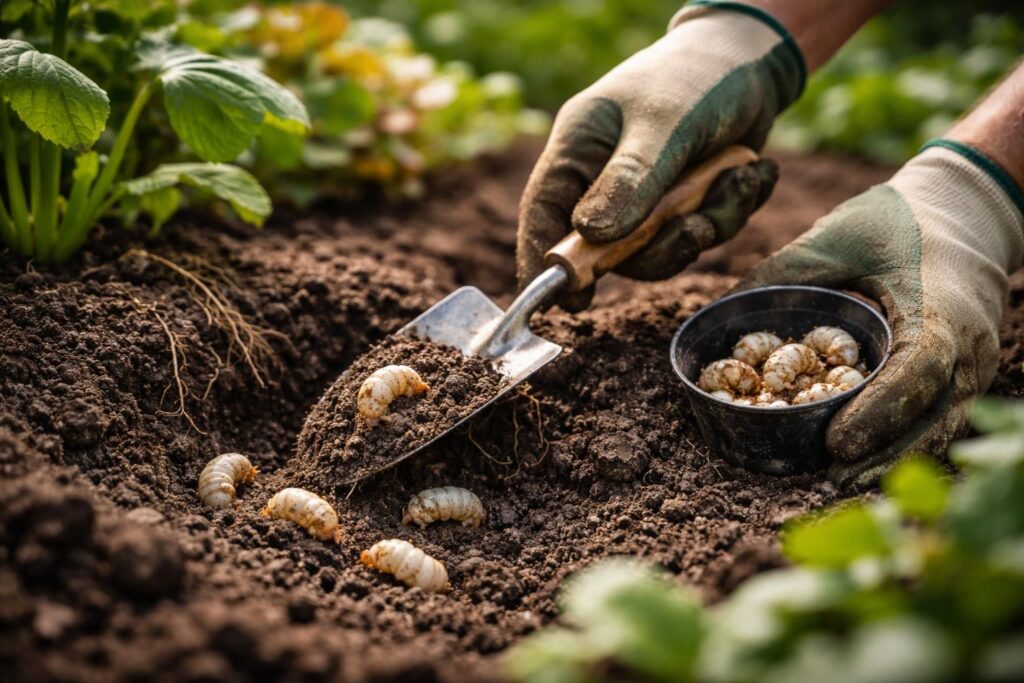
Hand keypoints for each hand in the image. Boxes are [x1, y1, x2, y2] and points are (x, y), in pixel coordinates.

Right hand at [516, 3, 803, 309]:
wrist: (753, 64)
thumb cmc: (695, 79)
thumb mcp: (664, 124)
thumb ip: (630, 180)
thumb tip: (592, 237)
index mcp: (578, 151)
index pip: (544, 212)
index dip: (546, 260)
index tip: (564, 303)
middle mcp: (602, 180)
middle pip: (608, 249)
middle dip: (660, 246)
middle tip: (696, 227)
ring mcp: (642, 198)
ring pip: (660, 249)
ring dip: (707, 224)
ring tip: (742, 179)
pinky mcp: (681, 205)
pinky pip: (697, 235)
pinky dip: (731, 211)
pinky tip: (753, 173)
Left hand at [737, 141, 1023, 487]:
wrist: (965, 209)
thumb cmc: (896, 219)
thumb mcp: (836, 235)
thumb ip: (781, 273)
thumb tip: (718, 314)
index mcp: (939, 306)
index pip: (920, 370)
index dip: (880, 413)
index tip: (836, 445)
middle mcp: (968, 343)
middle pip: (934, 416)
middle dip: (883, 454)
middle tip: (828, 476)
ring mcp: (974, 363)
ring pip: (940, 426)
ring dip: (893, 457)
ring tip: (839, 478)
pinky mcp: (965, 372)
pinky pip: (938, 417)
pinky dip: (903, 440)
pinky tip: (864, 458)